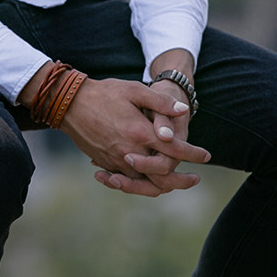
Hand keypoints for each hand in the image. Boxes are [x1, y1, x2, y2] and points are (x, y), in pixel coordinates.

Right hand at [59, 77, 209, 196]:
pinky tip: (148, 179)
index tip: (206, 156)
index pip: (174, 149)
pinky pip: (126, 181)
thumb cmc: (104, 93)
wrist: (69, 104)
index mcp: (139, 133)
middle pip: (161, 177)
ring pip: (143, 184)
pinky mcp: (106, 164)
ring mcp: (116, 161)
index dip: (193, 154)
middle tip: (195, 179)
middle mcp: (129, 152)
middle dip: (180, 181)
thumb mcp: (134, 90)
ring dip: (161, 187)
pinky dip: (140, 184)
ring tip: (174, 184)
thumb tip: (183, 111)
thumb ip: (160, 102)